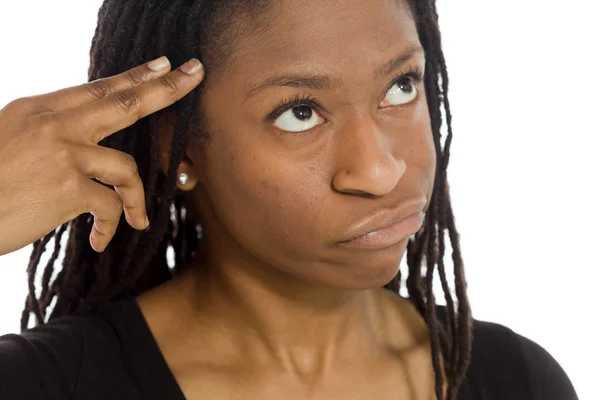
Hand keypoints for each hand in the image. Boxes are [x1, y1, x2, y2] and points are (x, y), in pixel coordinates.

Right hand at [0, 56, 204, 255]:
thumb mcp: (10, 140)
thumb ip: (51, 132)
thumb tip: (89, 136)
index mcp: (37, 110)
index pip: (97, 89)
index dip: (135, 76)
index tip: (164, 64)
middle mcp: (53, 125)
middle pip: (124, 102)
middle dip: (166, 88)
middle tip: (195, 73)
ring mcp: (62, 154)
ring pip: (126, 168)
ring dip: (135, 198)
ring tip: (134, 219)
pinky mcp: (67, 188)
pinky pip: (111, 206)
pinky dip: (112, 226)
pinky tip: (99, 241)